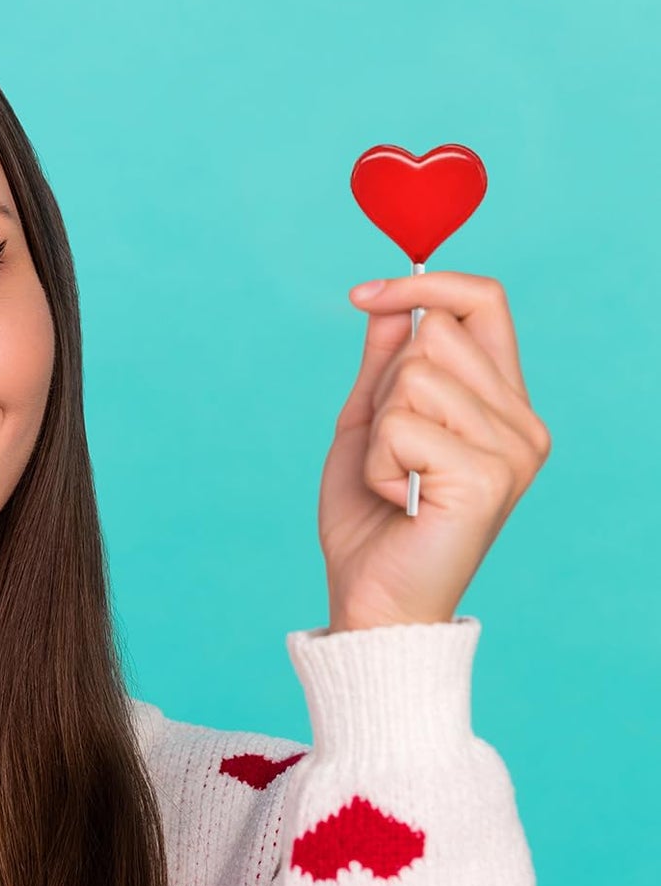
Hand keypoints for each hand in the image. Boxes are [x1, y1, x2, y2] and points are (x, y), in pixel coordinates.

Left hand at [319, 271, 550, 632]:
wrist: (372, 601)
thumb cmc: (371, 521)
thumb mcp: (369, 425)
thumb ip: (385, 363)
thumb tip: (389, 300)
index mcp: (502, 404)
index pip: (484, 302)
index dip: (424, 284)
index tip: (363, 295)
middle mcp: (521, 423)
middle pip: (436, 333)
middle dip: (386, 386)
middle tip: (389, 452)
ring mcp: (512, 450)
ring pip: (414, 376)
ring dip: (378, 431)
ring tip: (394, 481)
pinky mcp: (487, 477)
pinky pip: (401, 425)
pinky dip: (377, 464)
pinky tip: (398, 500)